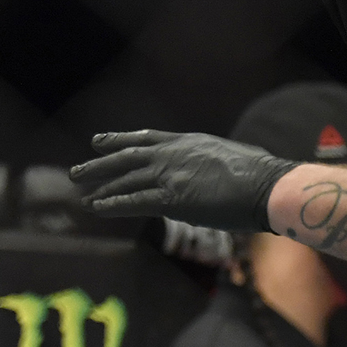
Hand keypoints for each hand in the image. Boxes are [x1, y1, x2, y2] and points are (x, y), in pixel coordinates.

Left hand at [70, 130, 298, 233]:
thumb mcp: (230, 155)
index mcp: (187, 142)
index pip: (146, 139)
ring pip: (125, 180)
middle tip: (78, 170)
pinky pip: (134, 202)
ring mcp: (170, 174)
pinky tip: (96, 208)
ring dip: (100, 187)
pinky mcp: (172, 198)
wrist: (268, 184)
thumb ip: (212, 161)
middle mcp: (173, 154)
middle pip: (127, 157)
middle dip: (100, 164)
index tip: (99, 141)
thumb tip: (215, 168)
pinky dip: (112, 205)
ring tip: (81, 193)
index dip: (120, 140)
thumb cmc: (261, 174)